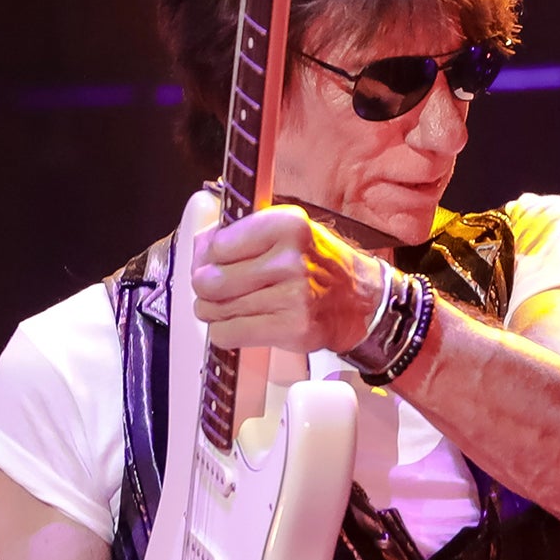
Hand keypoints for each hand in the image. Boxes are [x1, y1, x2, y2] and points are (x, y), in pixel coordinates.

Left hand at [192, 204, 384, 353]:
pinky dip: (224, 332)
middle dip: (205, 287)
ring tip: (230, 306)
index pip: (216, 244)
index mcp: (287, 225)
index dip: (207, 256)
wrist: (361, 299)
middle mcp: (289, 259)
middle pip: (210, 280)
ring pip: (215, 309)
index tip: (215, 261)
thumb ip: (241, 233)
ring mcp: (291, 296)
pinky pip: (228, 334)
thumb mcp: (286, 230)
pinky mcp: (291, 328)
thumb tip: (199, 248)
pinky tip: (239, 324)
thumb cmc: (317, 263)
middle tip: (215, 289)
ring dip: (214, 311)